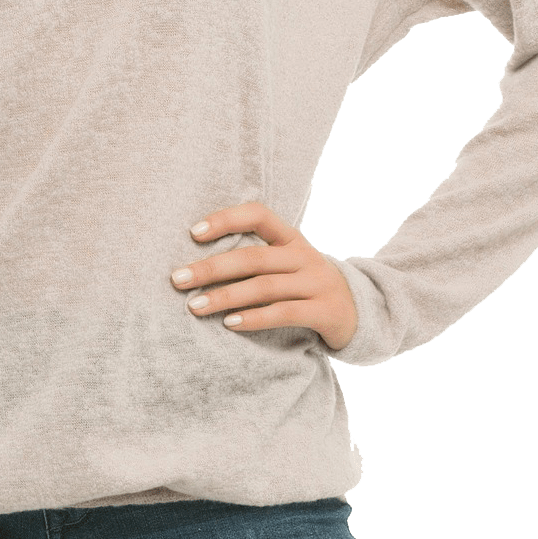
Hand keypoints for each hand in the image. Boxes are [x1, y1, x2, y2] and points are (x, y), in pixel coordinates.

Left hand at [170, 201, 358, 352]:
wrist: (360, 312)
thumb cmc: (306, 286)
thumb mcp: (288, 264)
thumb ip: (255, 259)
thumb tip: (196, 264)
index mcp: (292, 238)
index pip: (259, 215)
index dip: (227, 219)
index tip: (193, 233)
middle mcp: (305, 256)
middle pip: (253, 257)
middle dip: (211, 268)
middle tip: (177, 279)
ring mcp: (317, 283)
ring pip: (265, 286)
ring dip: (226, 296)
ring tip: (194, 305)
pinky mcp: (325, 311)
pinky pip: (285, 313)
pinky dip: (254, 318)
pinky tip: (229, 324)